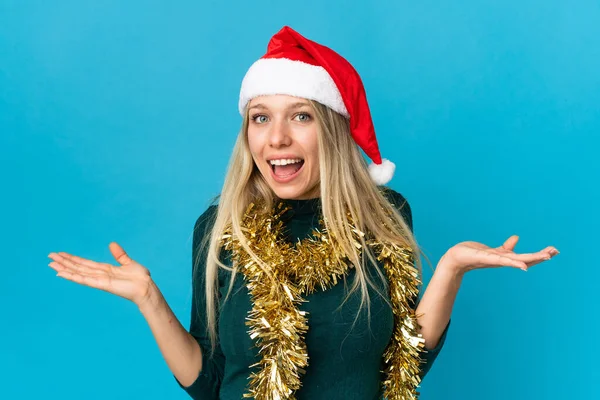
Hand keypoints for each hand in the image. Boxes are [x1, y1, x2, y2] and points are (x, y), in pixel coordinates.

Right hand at [48, 242, 154, 305]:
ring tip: (51, 264)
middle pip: (78, 267)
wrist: (146, 287)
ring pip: (78, 272)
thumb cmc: (140, 278)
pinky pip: (84, 279)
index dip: (73, 258)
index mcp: (105, 269)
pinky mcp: (101, 284)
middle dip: (64, 262)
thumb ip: (119, 255)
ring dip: (64, 268)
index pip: (85, 263)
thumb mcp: (128, 262)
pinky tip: (62, 273)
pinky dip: (72, 276)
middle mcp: (99, 275)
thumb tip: (112, 244)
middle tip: (50, 256)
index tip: (61, 254)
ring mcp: (98, 280)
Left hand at [440, 235, 558, 274]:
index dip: (539, 255)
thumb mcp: (492, 250)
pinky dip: (513, 263)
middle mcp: (501, 261)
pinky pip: (502, 261)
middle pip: (525, 259)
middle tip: (555, 252)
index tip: (554, 250)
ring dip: (532, 259)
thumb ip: (506, 247)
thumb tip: (518, 237)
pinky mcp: (486, 258)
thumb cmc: (472, 255)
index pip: (525, 257)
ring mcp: (495, 260)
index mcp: (504, 258)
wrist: (455, 259)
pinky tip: (523, 266)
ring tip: (546, 256)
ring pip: (517, 260)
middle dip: (540, 256)